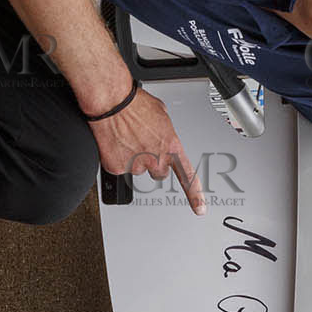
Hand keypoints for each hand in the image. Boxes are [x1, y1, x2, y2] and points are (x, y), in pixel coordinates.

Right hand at [89, 88, 206, 214]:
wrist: (111, 102)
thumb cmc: (135, 104)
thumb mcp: (161, 114)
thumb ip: (165, 131)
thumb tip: (161, 135)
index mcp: (171, 146)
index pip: (187, 177)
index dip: (195, 196)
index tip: (200, 209)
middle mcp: (156, 159)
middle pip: (159, 173)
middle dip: (152, 162)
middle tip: (144, 146)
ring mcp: (136, 166)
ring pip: (138, 169)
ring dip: (134, 158)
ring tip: (127, 138)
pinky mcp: (117, 168)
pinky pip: (119, 168)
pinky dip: (116, 158)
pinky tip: (116, 142)